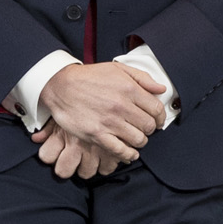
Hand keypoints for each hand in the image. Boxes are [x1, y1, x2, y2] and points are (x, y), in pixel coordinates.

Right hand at [32, 60, 167, 171]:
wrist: (61, 85)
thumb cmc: (89, 77)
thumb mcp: (118, 68)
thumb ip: (143, 78)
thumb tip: (161, 89)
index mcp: (129, 89)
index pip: (156, 109)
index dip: (161, 117)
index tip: (159, 120)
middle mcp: (122, 106)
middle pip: (149, 126)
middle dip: (150, 129)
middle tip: (145, 129)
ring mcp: (109, 122)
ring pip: (138, 139)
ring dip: (140, 141)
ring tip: (136, 138)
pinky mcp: (97, 135)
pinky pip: (120, 150)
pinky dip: (129, 154)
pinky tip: (130, 153)